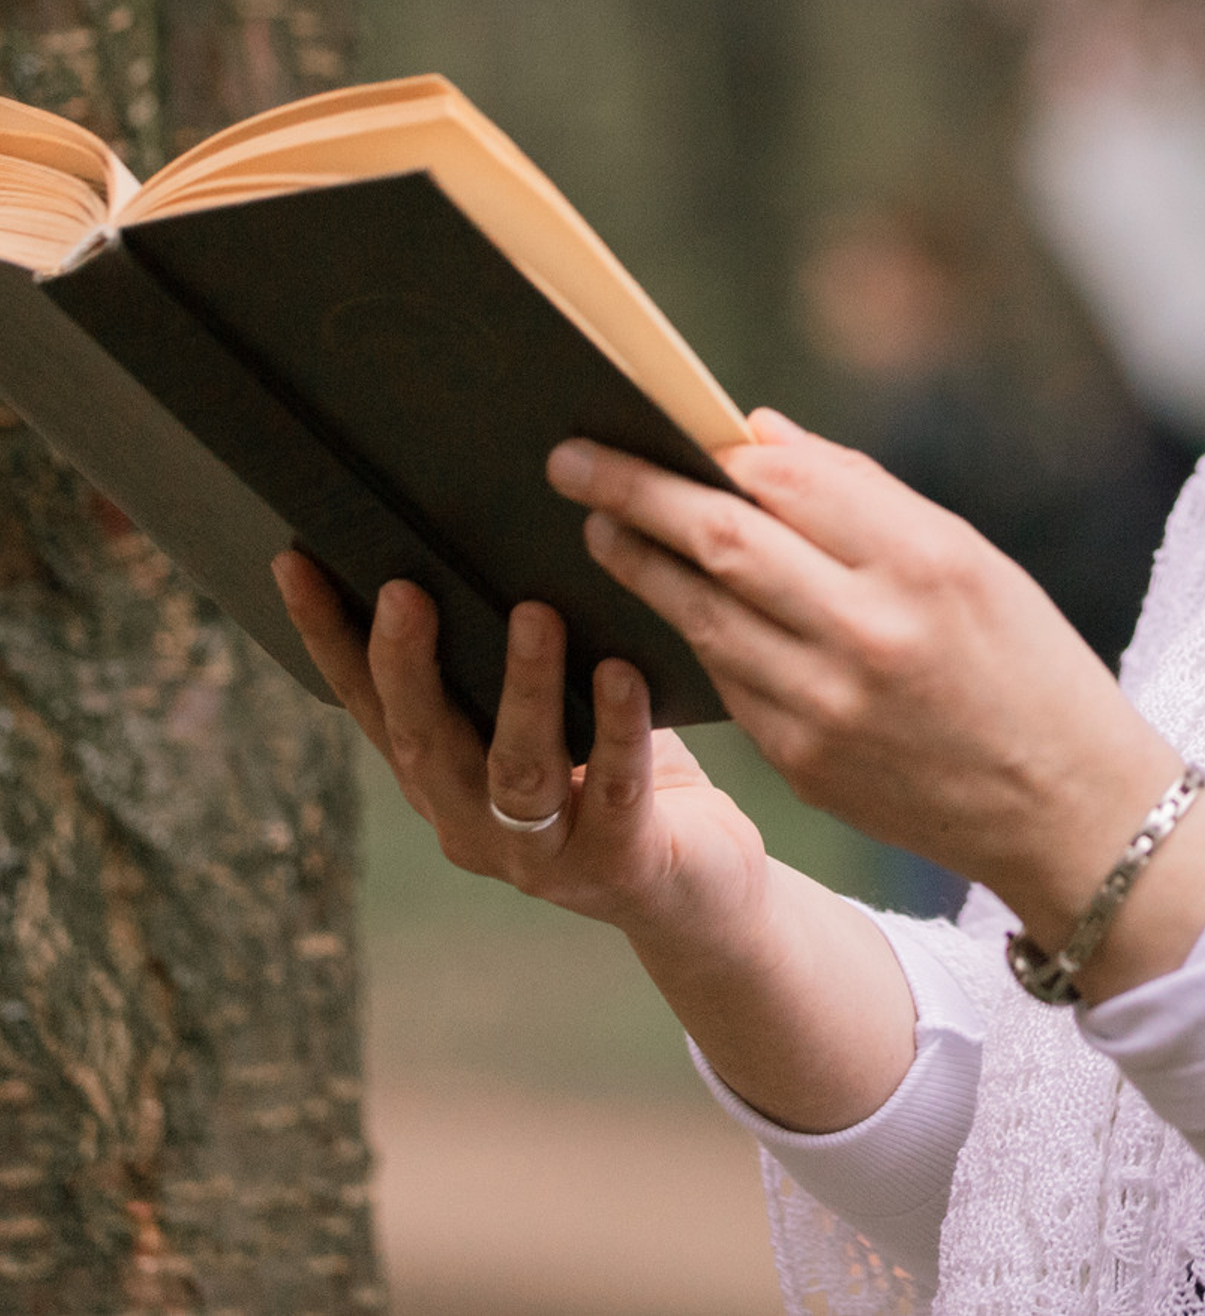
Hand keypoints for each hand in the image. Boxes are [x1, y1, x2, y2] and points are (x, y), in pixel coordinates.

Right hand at [272, 552, 767, 957]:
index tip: (297, 562)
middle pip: (423, 741)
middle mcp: (470, 822)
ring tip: (533, 615)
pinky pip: (615, 789)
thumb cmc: (616, 769)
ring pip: (517, 769)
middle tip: (406, 588)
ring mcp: (540, 854)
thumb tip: (497, 533)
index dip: (329, 639)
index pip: (369, 704)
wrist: (694, 883)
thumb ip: (517, 650)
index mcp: (441, 779)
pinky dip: (618, 729)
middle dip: (407, 664)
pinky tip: (624, 673)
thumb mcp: (558, 708)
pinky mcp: (617, 862)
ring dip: (523, 689)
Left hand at [551, 412, 1204, 997]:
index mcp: (924, 563)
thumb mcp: (974, 560)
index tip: (658, 420)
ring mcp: (826, 706)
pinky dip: (688, 632)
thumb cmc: (1026, 661)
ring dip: (639, 565)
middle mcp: (868, 632)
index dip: (714, 450)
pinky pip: (727, 679)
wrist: (1064, 807)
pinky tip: (662, 604)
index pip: (789, 483)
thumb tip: (760, 441)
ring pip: (701, 616)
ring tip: (598, 526)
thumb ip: (866, 498)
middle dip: (635, 493)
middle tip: (570, 458)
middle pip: (721, 543)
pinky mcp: (801, 762)